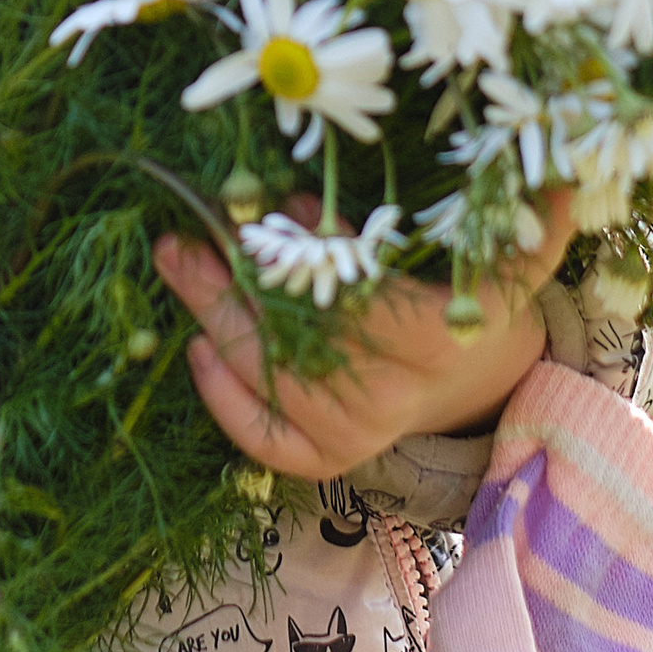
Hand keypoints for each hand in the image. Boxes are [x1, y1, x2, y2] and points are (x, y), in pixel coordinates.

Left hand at [151, 192, 572, 481]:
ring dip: (216, 318)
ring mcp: (357, 434)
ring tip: (180, 264)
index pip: (352, 299)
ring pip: (269, 377)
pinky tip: (200, 348)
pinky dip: (224, 395)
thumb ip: (415, 225)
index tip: (260, 216)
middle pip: (295, 335)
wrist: (472, 382)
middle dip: (232, 283)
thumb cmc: (460, 302)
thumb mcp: (470, 258)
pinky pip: (264, 436)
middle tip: (183, 238)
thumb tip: (315, 193)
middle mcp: (392, 396)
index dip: (302, 259)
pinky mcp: (329, 459)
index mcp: (435, 341)